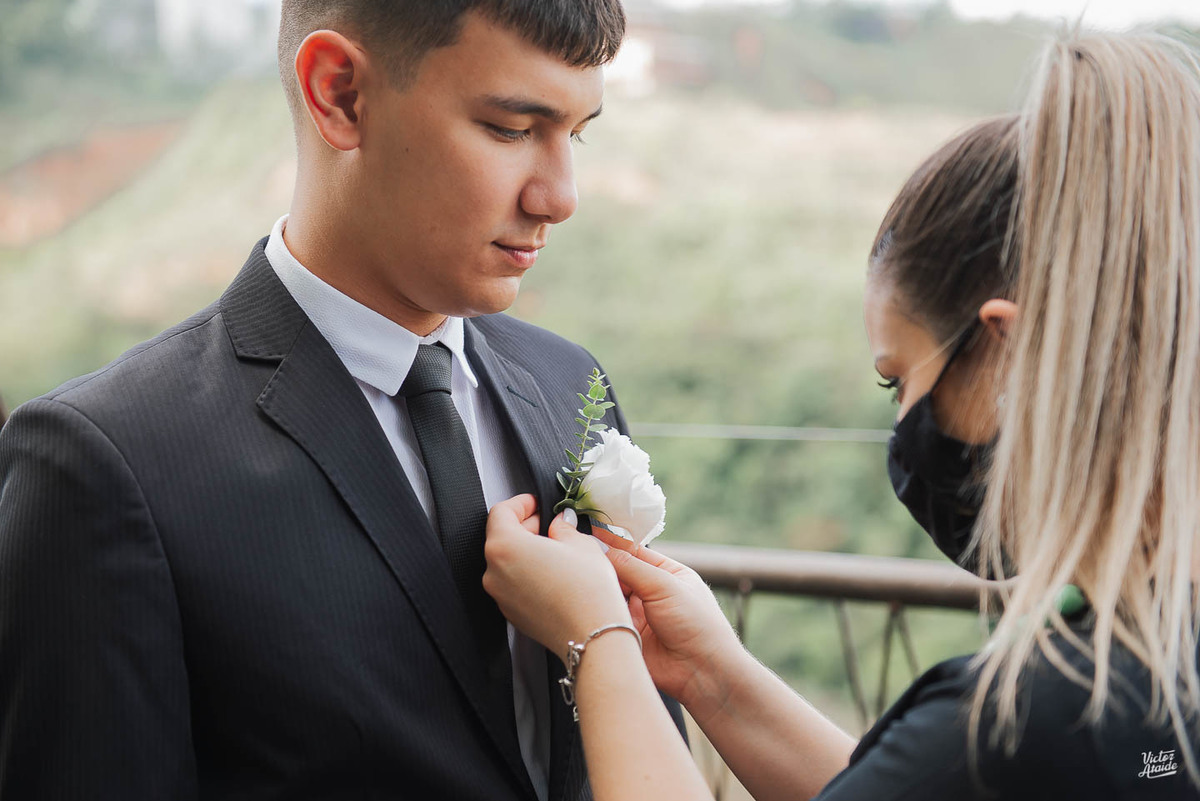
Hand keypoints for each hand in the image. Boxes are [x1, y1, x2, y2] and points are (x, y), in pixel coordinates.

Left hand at [483, 495, 631, 660]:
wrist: (594, 636)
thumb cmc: (587, 591)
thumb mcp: (580, 543)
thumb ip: (562, 528)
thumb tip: (559, 524)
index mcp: (505, 547)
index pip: (501, 513)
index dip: (520, 503)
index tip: (535, 503)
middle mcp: (494, 572)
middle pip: (500, 537)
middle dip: (524, 526)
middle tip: (548, 523)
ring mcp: (501, 596)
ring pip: (506, 562)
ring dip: (525, 550)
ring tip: (555, 549)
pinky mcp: (511, 613)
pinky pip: (513, 584)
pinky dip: (527, 573)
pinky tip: (553, 573)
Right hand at [593, 528, 746, 722]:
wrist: (702, 672)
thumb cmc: (698, 624)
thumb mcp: (665, 585)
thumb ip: (632, 566)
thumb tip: (603, 548)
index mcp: (666, 573)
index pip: (633, 551)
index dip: (612, 544)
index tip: (588, 537)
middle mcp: (651, 592)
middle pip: (617, 573)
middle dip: (602, 569)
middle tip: (581, 563)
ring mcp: (638, 615)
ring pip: (609, 596)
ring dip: (599, 592)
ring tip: (583, 585)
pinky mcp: (627, 636)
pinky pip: (606, 619)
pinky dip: (597, 613)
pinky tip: (588, 607)